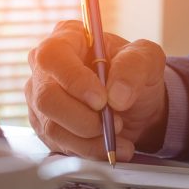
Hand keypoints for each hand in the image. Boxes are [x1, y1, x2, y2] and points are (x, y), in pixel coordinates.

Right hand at [25, 21, 166, 160]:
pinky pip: (59, 145)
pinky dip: (89, 150)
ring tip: (120, 134)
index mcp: (66, 38)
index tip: (101, 100)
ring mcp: (41, 98)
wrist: (136, 103)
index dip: (73, 80)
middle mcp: (46, 68)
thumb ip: (134, 67)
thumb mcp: (147, 58)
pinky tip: (111, 146)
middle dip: (84, 118)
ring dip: (90, 139)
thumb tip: (116, 95)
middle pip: (47, 98)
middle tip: (116, 121)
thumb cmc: (135, 72)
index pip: (52, 56)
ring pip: (52, 127)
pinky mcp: (45, 126)